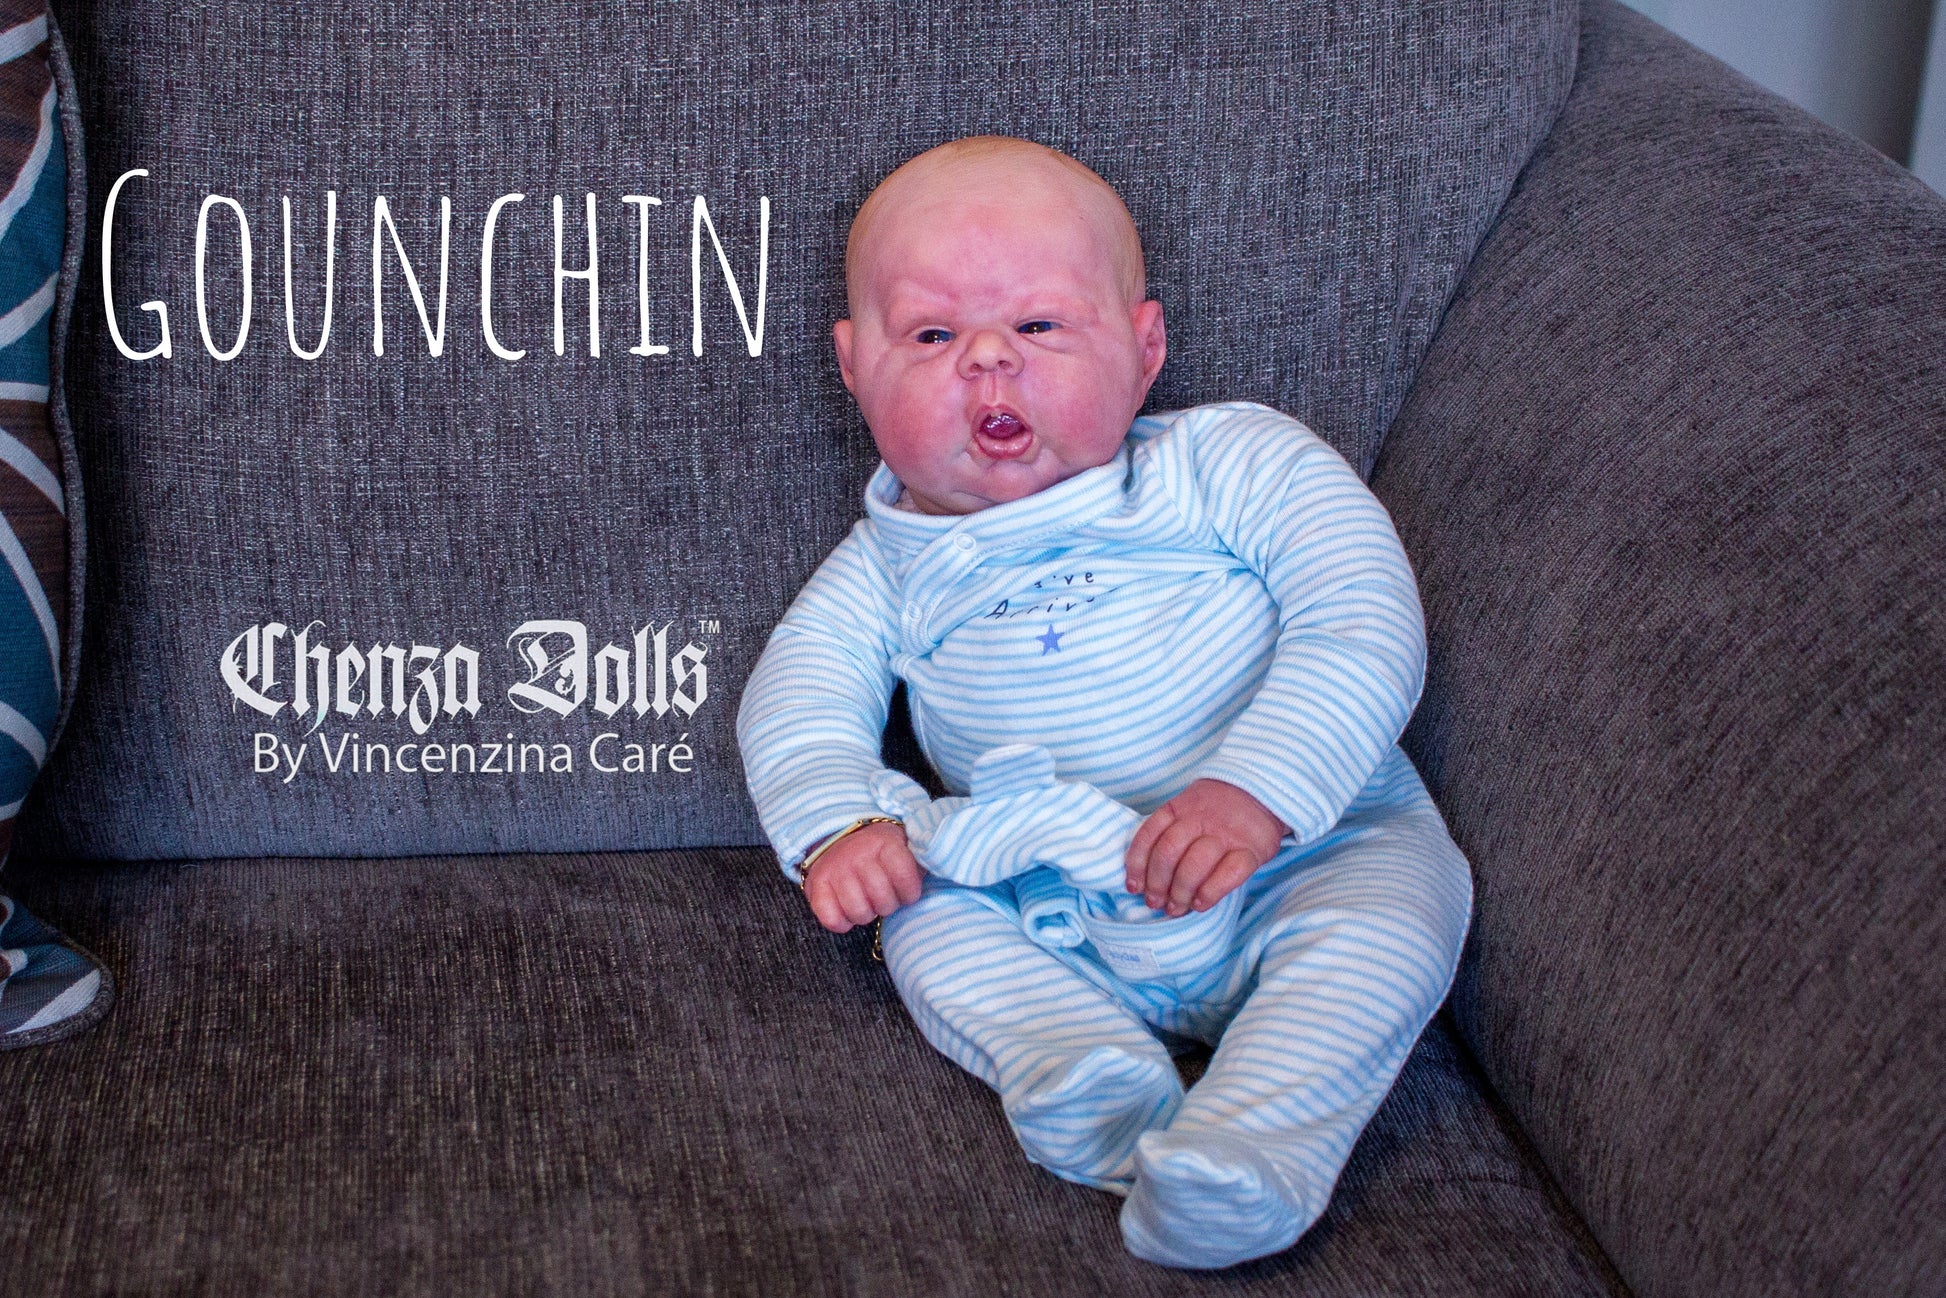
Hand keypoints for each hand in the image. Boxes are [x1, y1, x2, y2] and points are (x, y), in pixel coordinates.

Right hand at [801, 821, 924, 932]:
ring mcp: (836, 869)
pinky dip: (842, 923)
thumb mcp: (905, 845)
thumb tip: (940, 871)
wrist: (840, 835)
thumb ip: (921, 860)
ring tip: (867, 902)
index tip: (908, 892)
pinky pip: (831, 918)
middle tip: (885, 897)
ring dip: (866, 914)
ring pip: (859, 912)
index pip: (904, 876)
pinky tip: (848, 912)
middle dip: (888, 904)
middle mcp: (858, 854)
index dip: (909, 892)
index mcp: (885, 842)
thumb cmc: (880, 850)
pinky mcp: (817, 884)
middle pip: (882, 900)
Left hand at [1125, 779, 1286, 915]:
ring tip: (1176, 907)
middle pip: (1168, 852)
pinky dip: (1210, 893)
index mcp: (1178, 808)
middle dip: (1157, 883)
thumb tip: (1147, 876)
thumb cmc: (1217, 808)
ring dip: (1181, 892)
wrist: (1261, 791)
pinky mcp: (1251, 849)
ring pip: (1195, 865)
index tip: (1135, 887)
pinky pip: (1228, 874)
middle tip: (1156, 903)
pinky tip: (1200, 904)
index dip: (1137, 865)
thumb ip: (1169, 831)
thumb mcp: (1187, 807)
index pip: (1149, 835)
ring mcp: (1226, 834)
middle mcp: (1199, 819)